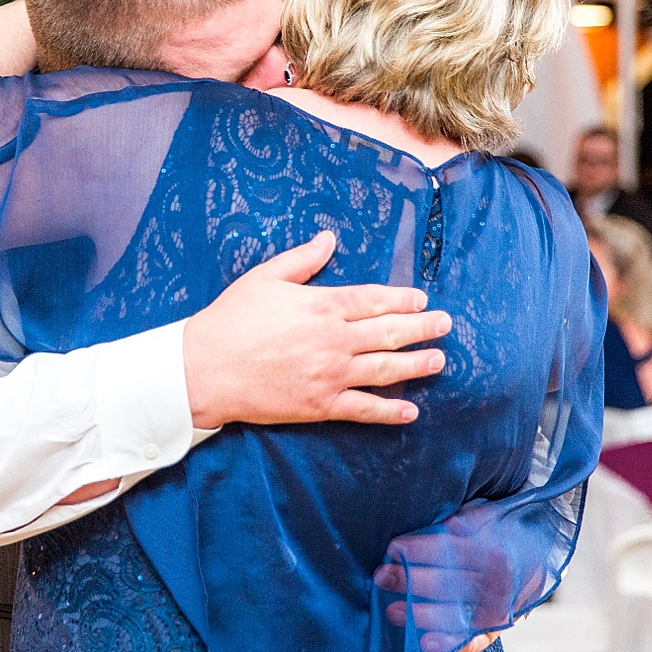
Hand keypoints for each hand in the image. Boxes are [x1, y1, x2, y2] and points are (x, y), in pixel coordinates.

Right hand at [183, 231, 450, 429]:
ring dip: (416, 365)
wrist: (207, 368)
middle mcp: (334, 340)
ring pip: (385, 369)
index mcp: (323, 306)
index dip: (402, 299)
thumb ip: (302, 259)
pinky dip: (389, 412)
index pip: (374, 300)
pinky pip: (364, 409)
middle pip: (389, 333)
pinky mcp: (320, 405)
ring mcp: (330, 375)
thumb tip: (328, 239)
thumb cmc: (231, 319)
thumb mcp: (265, 277)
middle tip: (445, 325)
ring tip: (439, 361)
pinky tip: (411, 412)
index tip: (421, 299)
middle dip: (422, 328)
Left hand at [375, 507, 540, 651]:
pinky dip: (449, 644)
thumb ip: (467, 520)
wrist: (533, 562)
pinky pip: (471, 642)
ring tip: (392, 611)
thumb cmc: (498, 537)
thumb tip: (446, 523)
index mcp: (495, 551)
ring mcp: (495, 610)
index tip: (394, 548)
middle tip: (382, 577)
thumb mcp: (488, 519)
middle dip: (411, 580)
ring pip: (456, 614)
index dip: (422, 549)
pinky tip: (425, 643)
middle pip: (449, 583)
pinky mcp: (491, 631)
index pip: (454, 550)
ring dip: (421, 615)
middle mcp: (497, 583)